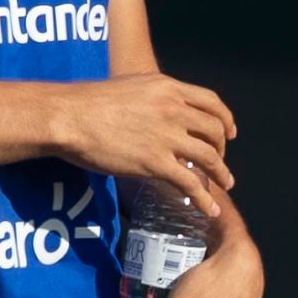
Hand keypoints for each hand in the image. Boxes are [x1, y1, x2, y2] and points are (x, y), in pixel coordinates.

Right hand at [47, 71, 236, 193]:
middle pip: (214, 130)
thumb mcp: (130, 87)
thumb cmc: (88, 103)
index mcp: (168, 88)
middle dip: (222, 149)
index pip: (211, 102)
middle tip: (220, 162)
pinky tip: (209, 209)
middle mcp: (173, 109)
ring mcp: (166, 136)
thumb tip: (159, 112)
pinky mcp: (155, 162)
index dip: (225, 119)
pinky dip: (205, 198)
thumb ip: (152, 98)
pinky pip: (190, 182)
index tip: (229, 133)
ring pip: (209, 157)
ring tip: (226, 185)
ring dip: (222, 173)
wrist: (68, 116)